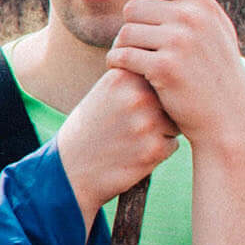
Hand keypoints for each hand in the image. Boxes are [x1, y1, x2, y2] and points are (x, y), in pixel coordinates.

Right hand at [55, 55, 180, 217]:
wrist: (69, 170)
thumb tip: (172, 74)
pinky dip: (156, 151)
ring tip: (131, 139)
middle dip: (158, 111)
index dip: (148, 92)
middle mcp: (137, 96)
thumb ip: (135, 79)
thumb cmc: (90, 129)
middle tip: (132, 125)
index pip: (156, 77)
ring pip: (174, 122)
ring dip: (161, 131)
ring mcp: (147, 123)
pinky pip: (171, 145)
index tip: (128, 106)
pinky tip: (133, 154)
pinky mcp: (154, 149)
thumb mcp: (105, 92)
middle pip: (169, 98)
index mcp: (122, 76)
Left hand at [103, 0, 244, 148]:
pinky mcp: (165, 67)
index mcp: (204, 4)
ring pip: (125, 32)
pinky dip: (117, 64)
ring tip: (134, 61)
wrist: (228, 119)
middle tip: (138, 47)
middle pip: (133, 7)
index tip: (143, 6)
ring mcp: (180, 42)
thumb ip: (195, 4)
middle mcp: (193, 17)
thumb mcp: (217, 31)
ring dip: (122, 47)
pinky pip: (121, 55)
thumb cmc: (216, 74)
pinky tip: (125, 72)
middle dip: (131, 27)